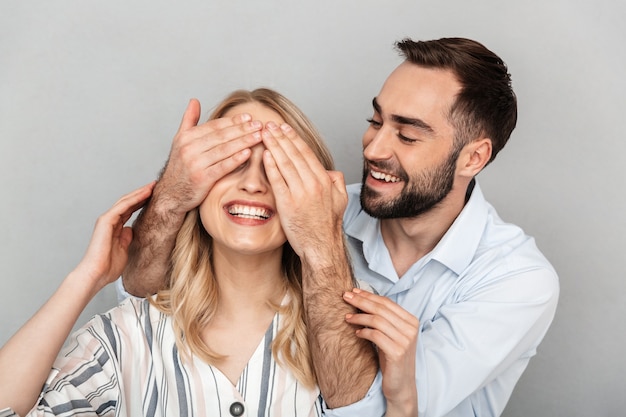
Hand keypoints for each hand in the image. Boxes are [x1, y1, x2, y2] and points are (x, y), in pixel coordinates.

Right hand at [73, 182, 154, 291]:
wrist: (97, 274)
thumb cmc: (108, 267)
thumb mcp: (124, 250)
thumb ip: (127, 239)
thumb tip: (131, 230)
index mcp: (115, 228)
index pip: (130, 210)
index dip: (142, 202)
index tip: (155, 196)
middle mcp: (110, 221)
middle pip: (128, 203)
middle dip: (142, 194)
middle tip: (156, 186)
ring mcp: (107, 220)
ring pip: (126, 201)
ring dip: (140, 192)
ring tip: (153, 186)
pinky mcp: (106, 221)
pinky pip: (123, 206)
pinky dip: (135, 199)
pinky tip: (145, 193)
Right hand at [155, 98, 263, 214]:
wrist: (171, 195)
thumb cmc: (180, 167)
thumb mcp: (180, 141)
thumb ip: (189, 120)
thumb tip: (194, 101)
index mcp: (186, 137)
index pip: (214, 126)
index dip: (233, 121)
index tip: (248, 117)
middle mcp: (189, 148)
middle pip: (221, 136)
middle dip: (242, 129)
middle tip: (259, 125)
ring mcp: (195, 163)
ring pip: (224, 149)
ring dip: (243, 141)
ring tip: (258, 136)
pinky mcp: (202, 179)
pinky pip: (223, 166)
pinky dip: (236, 159)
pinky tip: (248, 153)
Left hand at [261, 121, 346, 263]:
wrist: (321, 247)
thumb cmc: (327, 225)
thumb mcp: (341, 200)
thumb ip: (336, 182)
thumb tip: (330, 171)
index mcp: (324, 180)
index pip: (306, 153)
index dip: (294, 138)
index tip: (284, 128)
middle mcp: (313, 184)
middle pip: (294, 154)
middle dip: (280, 136)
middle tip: (269, 124)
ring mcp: (300, 194)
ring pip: (285, 163)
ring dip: (274, 145)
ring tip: (264, 133)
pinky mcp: (287, 204)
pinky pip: (277, 180)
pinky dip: (271, 166)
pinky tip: (265, 154)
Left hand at [344, 288, 418, 415]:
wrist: (401, 386)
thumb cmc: (392, 359)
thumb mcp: (390, 335)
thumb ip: (383, 319)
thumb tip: (362, 301)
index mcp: (411, 321)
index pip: (387, 302)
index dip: (369, 295)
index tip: (353, 291)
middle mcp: (410, 329)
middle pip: (381, 308)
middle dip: (361, 301)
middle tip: (345, 296)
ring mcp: (405, 341)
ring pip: (377, 320)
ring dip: (359, 317)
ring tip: (346, 317)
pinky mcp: (397, 352)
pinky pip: (376, 336)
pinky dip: (364, 332)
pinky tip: (356, 333)